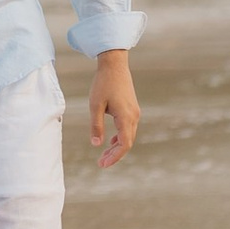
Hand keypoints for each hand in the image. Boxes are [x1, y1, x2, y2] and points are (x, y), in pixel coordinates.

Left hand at [89, 51, 139, 168]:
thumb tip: (96, 144)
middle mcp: (134, 117)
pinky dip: (120, 137)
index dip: (114, 157)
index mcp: (126, 117)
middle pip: (127, 142)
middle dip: (114, 154)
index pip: (124, 145)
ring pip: (128, 136)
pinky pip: (128, 128)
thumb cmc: (103, 83)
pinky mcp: (132, 108)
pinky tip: (110, 141)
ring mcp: (134, 112)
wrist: (114, 64)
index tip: (102, 164)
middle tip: (101, 163)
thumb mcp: (95, 105)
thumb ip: (96, 126)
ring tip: (104, 155)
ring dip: (117, 146)